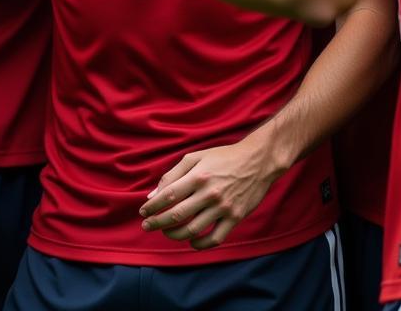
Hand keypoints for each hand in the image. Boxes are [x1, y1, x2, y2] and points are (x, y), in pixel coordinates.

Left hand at [138, 129, 283, 249]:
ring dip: (174, 235)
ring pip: (193, 230)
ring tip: (166, 232)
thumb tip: (153, 194)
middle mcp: (209, 193)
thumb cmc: (223, 157)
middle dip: (157, 223)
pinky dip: (200, 244)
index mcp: (198, 175)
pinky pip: (215, 238)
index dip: (152, 206)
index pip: (168, 195)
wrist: (257, 161)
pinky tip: (192, 241)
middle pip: (176, 215)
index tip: (143, 213)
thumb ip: (173, 174)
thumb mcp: (196, 157)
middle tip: (147, 226)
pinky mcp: (235, 217)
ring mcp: (223, 207)